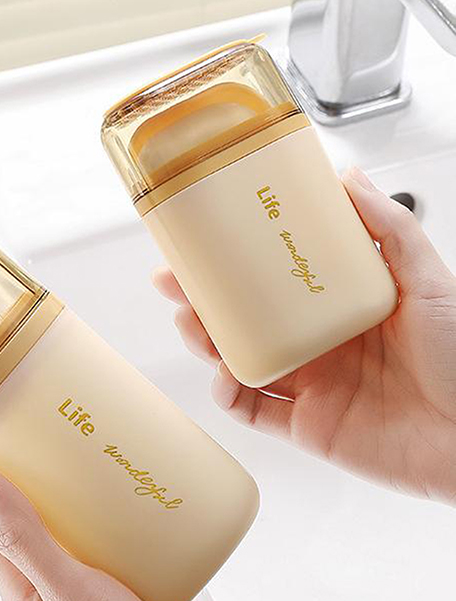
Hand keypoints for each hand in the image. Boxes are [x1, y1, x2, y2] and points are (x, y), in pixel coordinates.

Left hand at [0, 466, 238, 600]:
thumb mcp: (68, 594)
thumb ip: (23, 539)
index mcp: (25, 595)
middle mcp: (57, 589)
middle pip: (37, 518)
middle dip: (42, 476)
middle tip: (52, 431)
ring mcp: (99, 588)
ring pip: (84, 526)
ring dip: (88, 493)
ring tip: (96, 452)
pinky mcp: (139, 586)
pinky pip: (127, 539)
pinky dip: (130, 514)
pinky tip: (141, 491)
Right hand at [154, 167, 455, 504]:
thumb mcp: (425, 278)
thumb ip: (389, 226)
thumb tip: (349, 176)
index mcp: (335, 306)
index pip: (270, 279)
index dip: (232, 263)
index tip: (202, 245)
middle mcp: (315, 342)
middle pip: (241, 319)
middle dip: (200, 302)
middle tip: (174, 284)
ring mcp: (307, 383)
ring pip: (237, 359)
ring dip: (206, 343)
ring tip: (193, 325)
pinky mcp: (304, 424)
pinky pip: (252, 410)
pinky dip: (229, 395)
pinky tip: (224, 377)